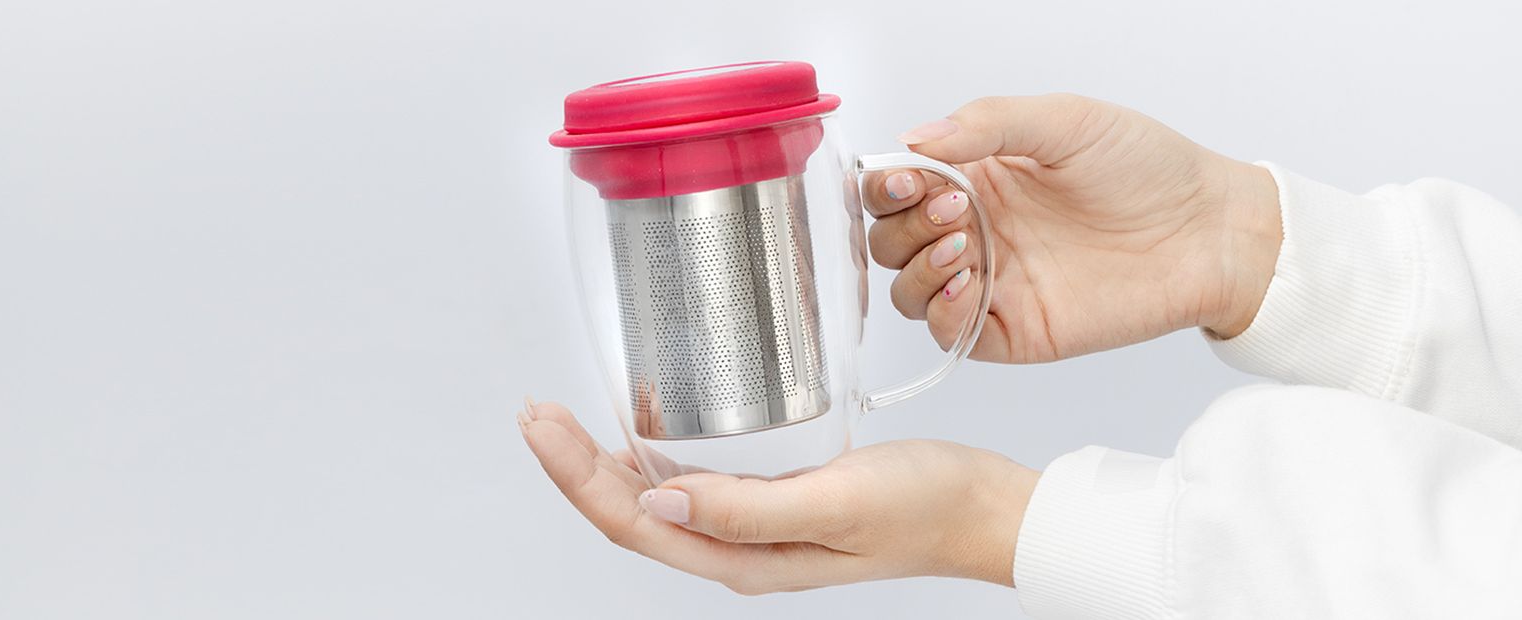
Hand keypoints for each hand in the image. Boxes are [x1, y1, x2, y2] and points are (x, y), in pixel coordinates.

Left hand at [518, 400, 1038, 593]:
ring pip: (651, 500)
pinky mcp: (771, 499)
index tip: (543, 425)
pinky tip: (641, 426)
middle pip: (628, 514)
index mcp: (741, 559)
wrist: (984, 508)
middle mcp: (736, 550)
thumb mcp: (838, 500)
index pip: (631, 524)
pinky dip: (649, 455)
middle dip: (573, 464)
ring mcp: (751, 528)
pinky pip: (689, 483)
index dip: (576, 476)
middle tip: (536, 410)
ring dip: (601, 460)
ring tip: (564, 416)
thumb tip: (658, 504)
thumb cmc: (926, 505)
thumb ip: (749, 510)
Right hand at [866, 94, 1282, 361]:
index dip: (886, 186)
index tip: (908, 179)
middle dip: (903, 226)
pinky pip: (950, 336)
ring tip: (964, 247)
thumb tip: (912, 139)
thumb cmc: (1149, 167)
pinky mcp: (1013, 330)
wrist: (1211, 231)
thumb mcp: (1064, 121)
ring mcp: (992, 284)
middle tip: (954, 209)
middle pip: (890, 242)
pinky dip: (943, 314)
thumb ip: (985, 124)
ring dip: (918, 270)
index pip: (898, 187)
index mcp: (978, 178)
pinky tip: (969, 287)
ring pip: (908, 292)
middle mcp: (976, 231)